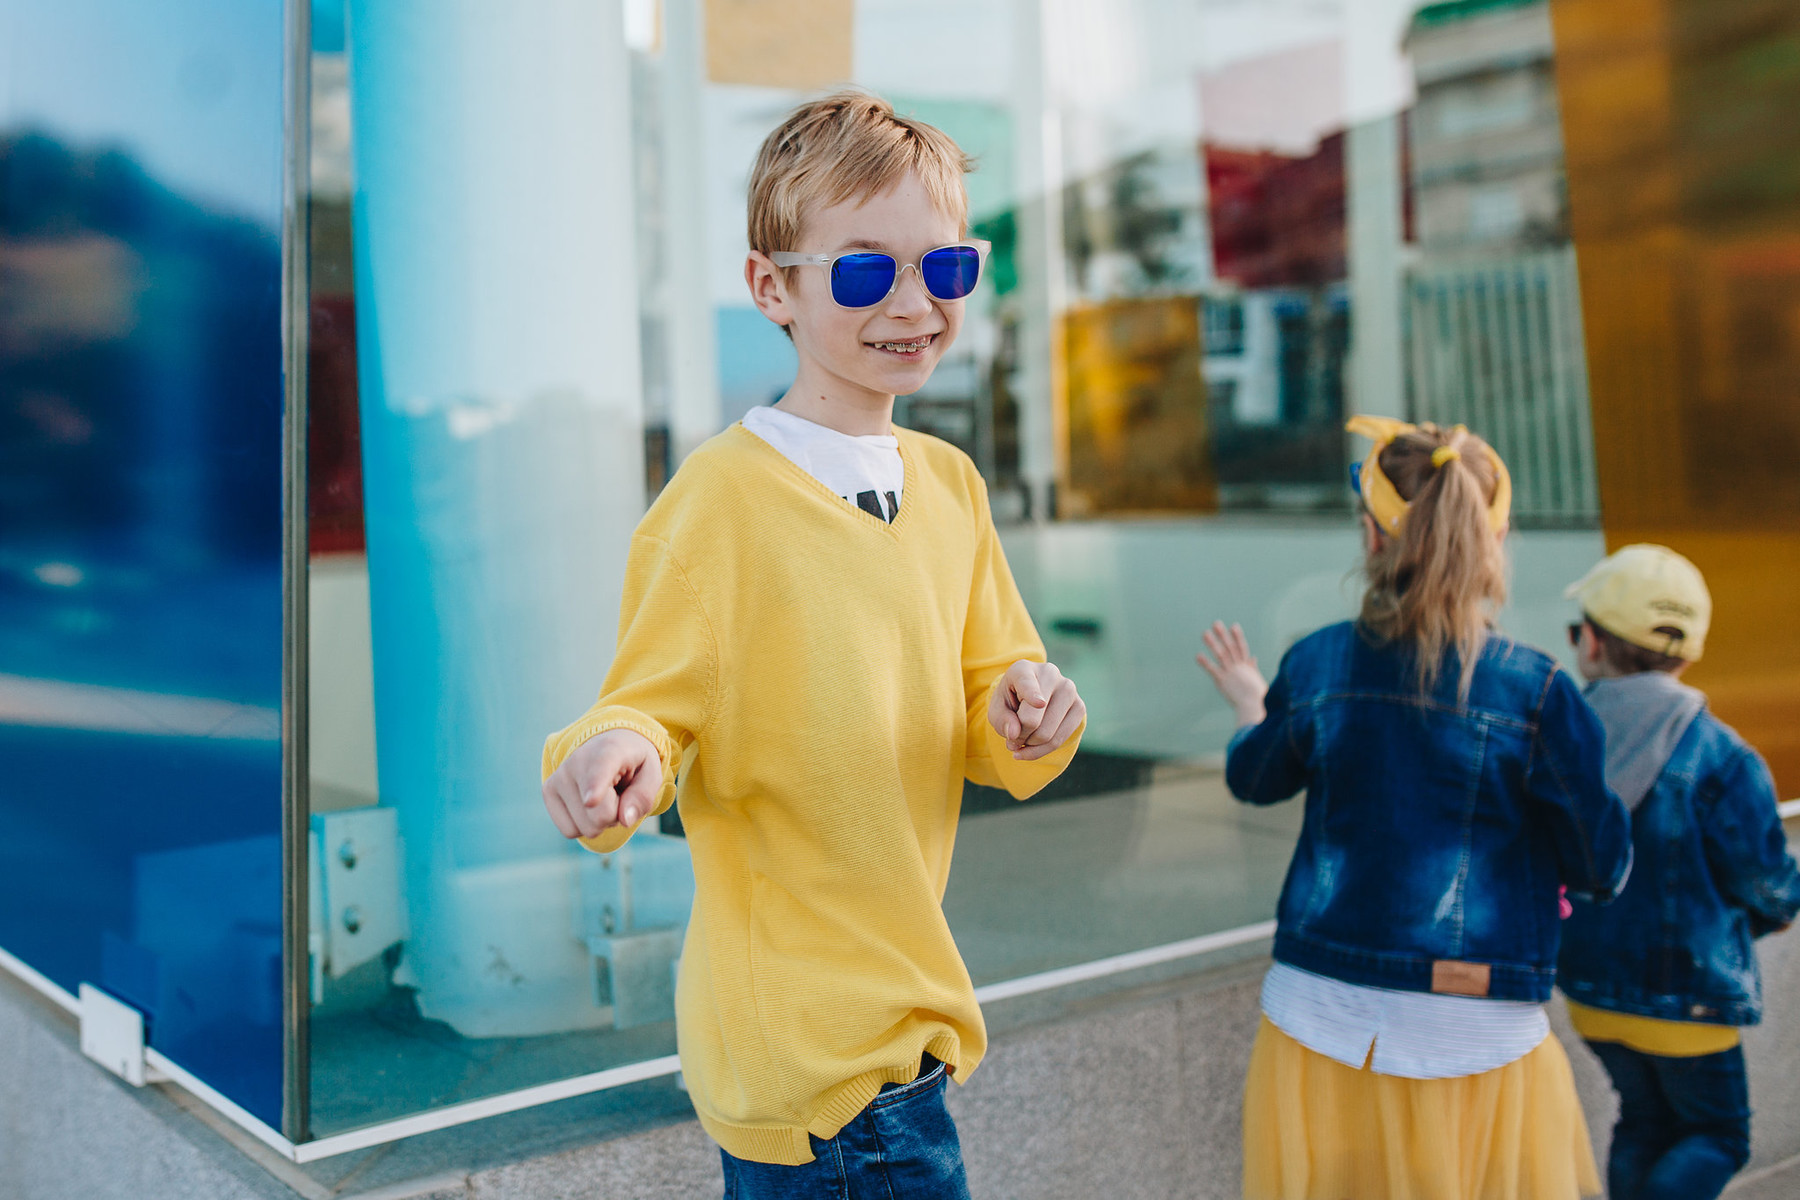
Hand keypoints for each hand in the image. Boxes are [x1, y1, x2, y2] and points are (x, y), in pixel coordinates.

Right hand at [542, 728, 661, 840]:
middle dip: (616, 814)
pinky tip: (588, 802)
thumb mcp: (652, 774)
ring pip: (585, 828)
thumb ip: (643, 796)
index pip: (600, 772)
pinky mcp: (548, 791)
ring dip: (600, 820)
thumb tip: (625, 820)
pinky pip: (570, 831)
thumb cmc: (633, 761)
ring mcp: (558, 776)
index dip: (595, 787)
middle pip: (600, 816)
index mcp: (610, 751)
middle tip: (618, 793)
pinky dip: (584, 824)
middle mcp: (577, 761)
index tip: (591, 800)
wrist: (607, 742)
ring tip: (604, 795)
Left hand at [989, 660, 1084, 760]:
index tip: (1039, 703)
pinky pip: (1061, 740)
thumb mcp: (997, 710)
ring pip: (1048, 734)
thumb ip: (1001, 721)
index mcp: (1023, 669)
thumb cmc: (1010, 702)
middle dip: (1019, 736)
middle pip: (1033, 721)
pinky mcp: (1079, 707)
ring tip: (1022, 739)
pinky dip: (1042, 750)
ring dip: (1030, 745)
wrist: (1030, 700)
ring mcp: (1069, 689)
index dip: (1032, 694)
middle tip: (1013, 737)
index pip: (1026, 684)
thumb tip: (1014, 734)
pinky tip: (1033, 747)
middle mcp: (1050, 674)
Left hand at [1196, 621, 1267, 726]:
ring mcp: (1230, 673)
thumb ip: (1253, 668)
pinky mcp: (1222, 681)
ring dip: (1212, 643)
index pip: (1242, 648)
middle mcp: (1238, 666)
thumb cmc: (1257, 696)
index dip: (1238, 636)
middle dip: (1223, 635)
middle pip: (1229, 647)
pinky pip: (1213, 670)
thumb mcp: (1257, 679)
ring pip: (1221, 655)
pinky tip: (1198, 655)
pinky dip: (1205, 662)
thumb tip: (1253, 657)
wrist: (1252, 706)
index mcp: (1246, 666)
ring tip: (1205, 633)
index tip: (1233, 625)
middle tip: (1216, 623)